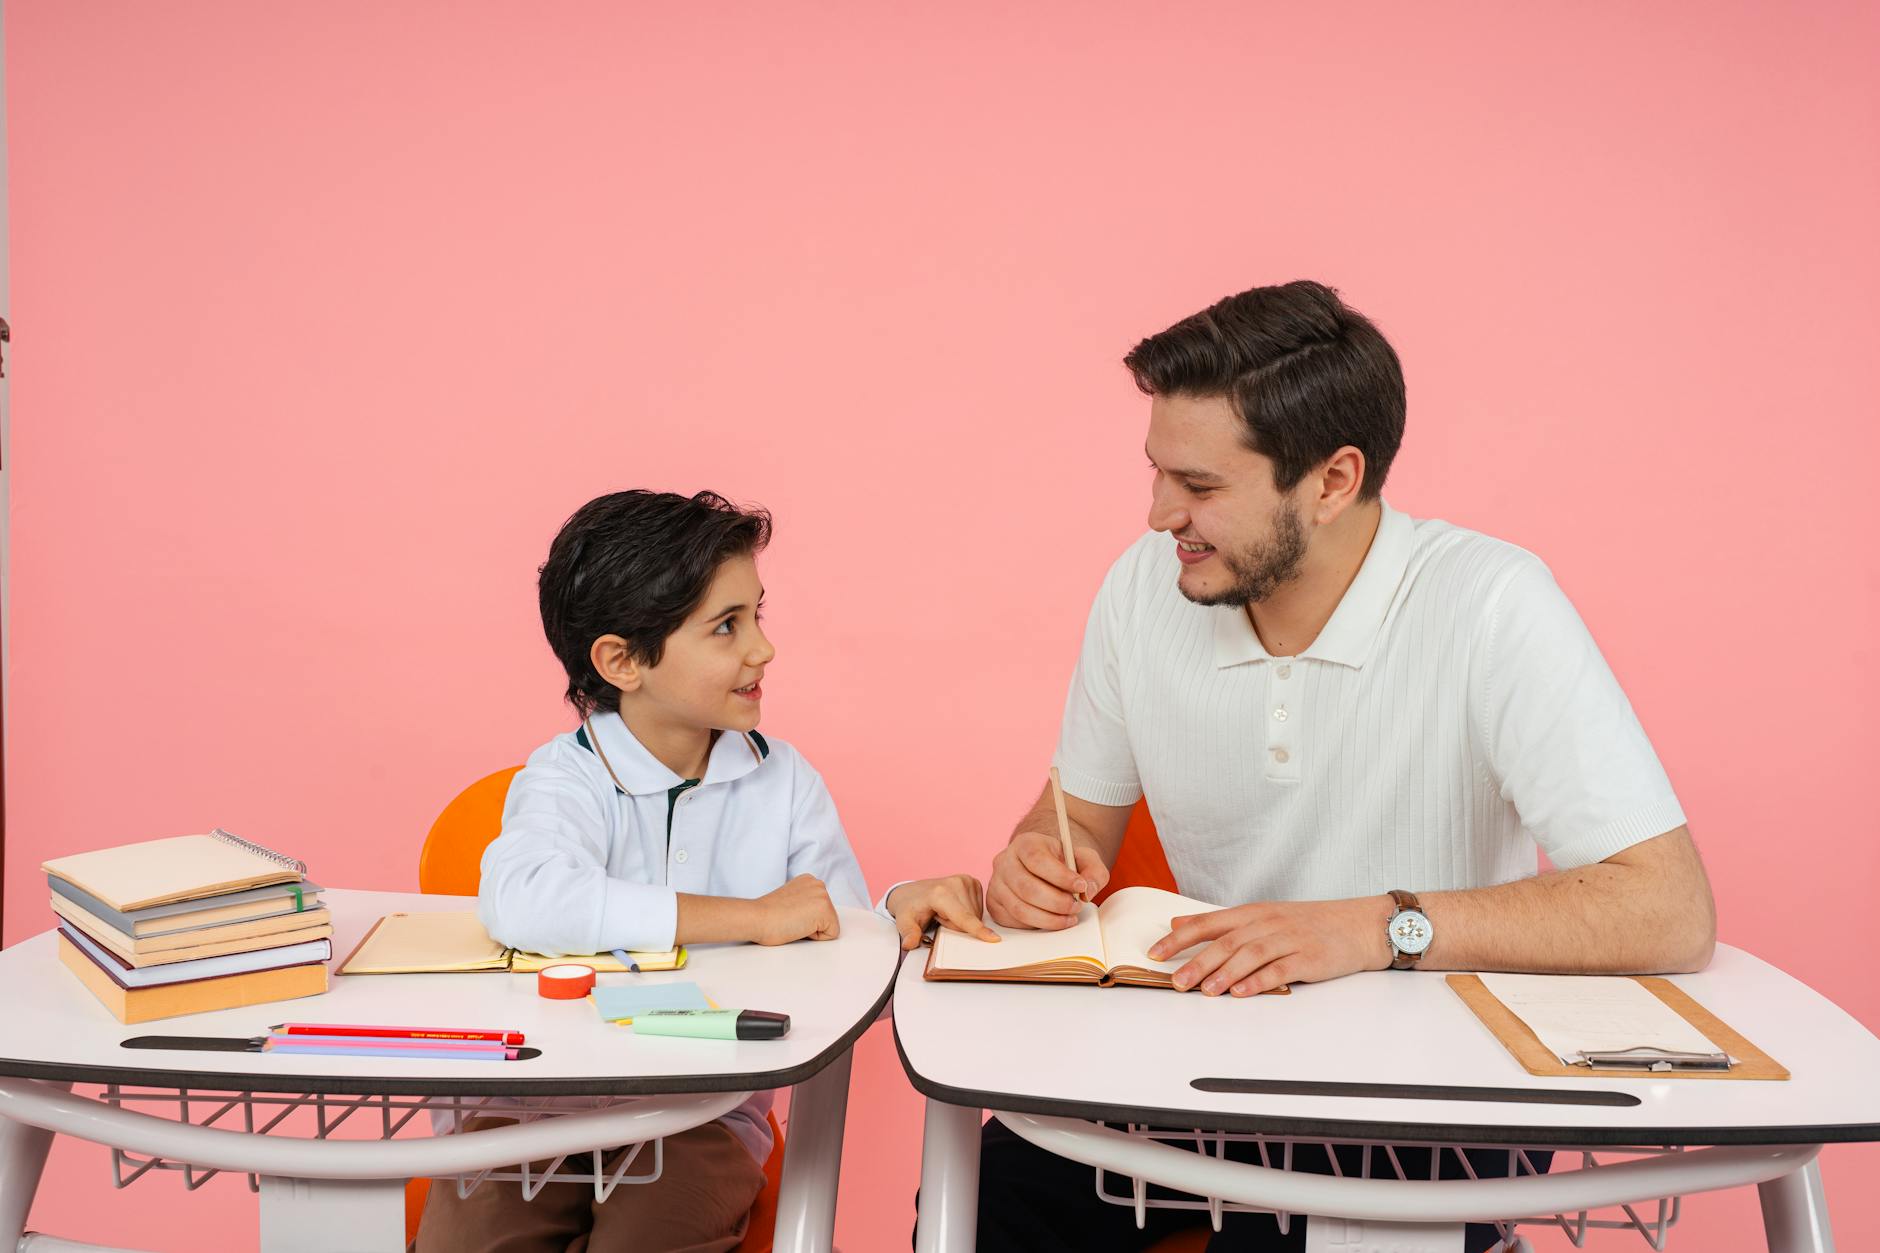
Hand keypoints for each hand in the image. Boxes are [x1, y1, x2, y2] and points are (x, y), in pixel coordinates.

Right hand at [749, 875, 840, 944]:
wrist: (757, 918)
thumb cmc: (766, 915)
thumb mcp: (790, 899)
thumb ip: (803, 901)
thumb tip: (809, 913)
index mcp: (809, 880)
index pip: (819, 908)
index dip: (805, 918)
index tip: (788, 914)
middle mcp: (818, 884)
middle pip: (828, 916)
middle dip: (812, 923)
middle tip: (790, 919)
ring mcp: (823, 896)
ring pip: (830, 925)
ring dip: (813, 929)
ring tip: (794, 922)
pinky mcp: (826, 910)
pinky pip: (832, 934)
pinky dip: (816, 937)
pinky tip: (799, 926)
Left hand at [888, 875, 999, 950]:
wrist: (911, 892)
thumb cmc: (910, 908)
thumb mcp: (903, 921)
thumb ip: (908, 933)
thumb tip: (909, 943)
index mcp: (941, 893)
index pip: (963, 917)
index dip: (977, 930)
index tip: (994, 939)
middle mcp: (956, 883)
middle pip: (970, 919)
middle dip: (957, 927)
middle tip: (938, 918)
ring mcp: (966, 880)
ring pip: (976, 915)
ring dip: (962, 920)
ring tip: (944, 912)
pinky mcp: (973, 881)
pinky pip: (979, 908)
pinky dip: (968, 913)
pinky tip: (954, 907)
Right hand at [986, 830, 1109, 930]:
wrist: (1045, 868)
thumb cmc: (1064, 863)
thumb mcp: (1085, 859)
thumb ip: (1093, 871)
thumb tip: (1087, 891)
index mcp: (1025, 843)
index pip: (1037, 859)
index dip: (1060, 876)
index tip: (1081, 886)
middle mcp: (1005, 861)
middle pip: (1027, 888)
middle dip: (1057, 903)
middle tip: (1077, 907)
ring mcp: (996, 884)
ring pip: (1020, 908)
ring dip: (1049, 919)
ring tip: (1069, 917)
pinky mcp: (994, 904)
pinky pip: (1014, 921)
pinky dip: (1036, 925)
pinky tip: (1052, 919)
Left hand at [1147, 895, 1392, 995]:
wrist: (1360, 924)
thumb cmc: (1309, 923)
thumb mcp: (1263, 915)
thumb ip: (1222, 923)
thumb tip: (1179, 923)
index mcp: (1252, 913)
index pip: (1207, 923)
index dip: (1179, 938)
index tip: (1154, 953)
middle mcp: (1267, 923)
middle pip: (1225, 942)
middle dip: (1197, 962)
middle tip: (1175, 982)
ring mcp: (1289, 939)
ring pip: (1250, 955)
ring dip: (1225, 974)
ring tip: (1205, 991)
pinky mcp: (1309, 957)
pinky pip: (1281, 969)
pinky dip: (1260, 981)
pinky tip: (1244, 992)